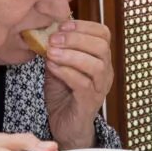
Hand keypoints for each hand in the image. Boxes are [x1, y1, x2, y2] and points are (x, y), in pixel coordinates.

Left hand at [41, 20, 112, 148]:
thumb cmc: (63, 94)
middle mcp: (105, 72)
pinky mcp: (90, 103)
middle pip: (102, 47)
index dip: (84, 26)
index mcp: (100, 58)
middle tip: (53, 39)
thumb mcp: (58, 65)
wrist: (65, 125)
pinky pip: (84, 84)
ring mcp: (100, 88)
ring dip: (71, 55)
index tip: (62, 25)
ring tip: (51, 53)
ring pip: (96, 65)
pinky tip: (51, 67)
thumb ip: (56, 49)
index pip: (103, 34)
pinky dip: (66, 72)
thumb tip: (46, 31)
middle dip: (76, 39)